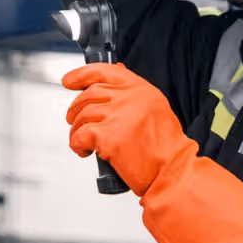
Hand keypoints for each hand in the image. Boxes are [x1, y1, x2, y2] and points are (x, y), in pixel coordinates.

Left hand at [63, 64, 196, 194]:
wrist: (172, 170)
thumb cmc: (165, 147)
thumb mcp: (155, 108)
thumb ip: (132, 94)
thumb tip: (111, 82)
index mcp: (141, 89)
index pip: (104, 71)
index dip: (82, 74)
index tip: (70, 80)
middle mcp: (130, 98)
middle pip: (89, 94)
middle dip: (76, 108)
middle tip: (74, 120)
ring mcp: (118, 116)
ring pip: (82, 115)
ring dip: (77, 130)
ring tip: (84, 142)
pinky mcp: (108, 136)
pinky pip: (80, 135)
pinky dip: (77, 144)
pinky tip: (85, 151)